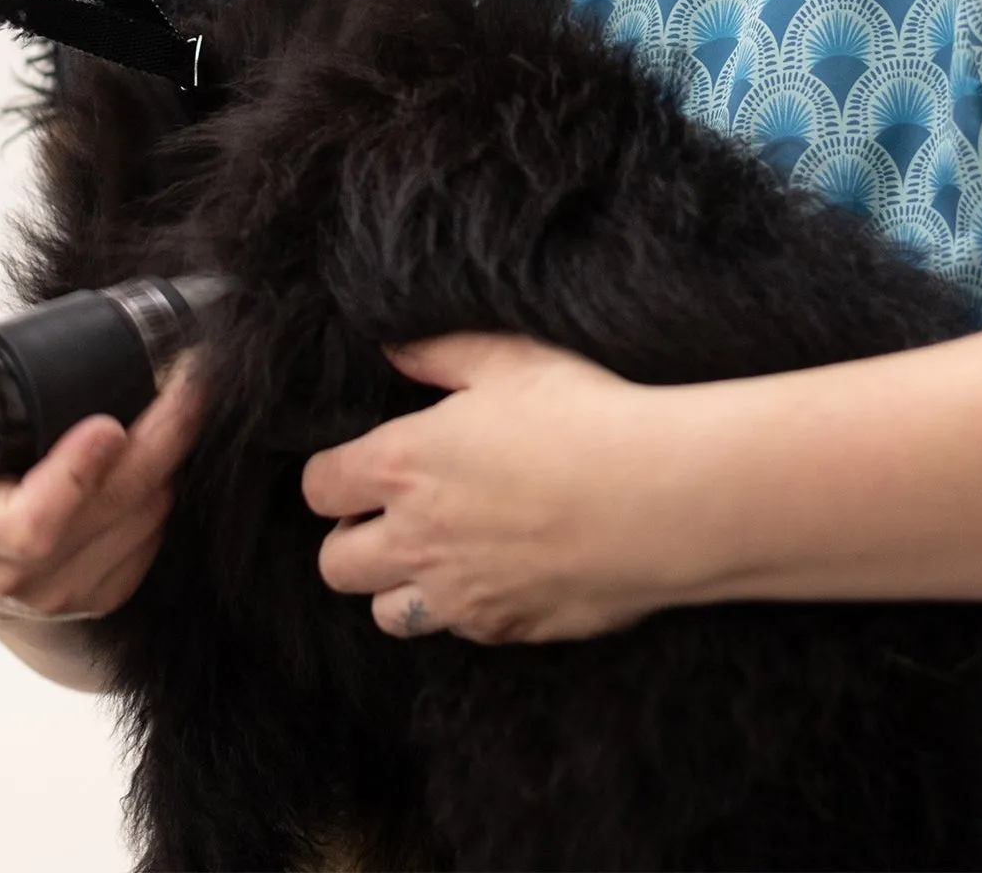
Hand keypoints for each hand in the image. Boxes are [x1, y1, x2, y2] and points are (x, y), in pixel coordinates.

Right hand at [0, 291, 202, 645]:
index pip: (32, 521)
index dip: (74, 476)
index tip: (107, 424)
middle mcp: (22, 574)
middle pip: (111, 506)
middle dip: (160, 437)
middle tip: (192, 379)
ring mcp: (68, 591)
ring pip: (145, 515)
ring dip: (170, 458)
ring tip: (182, 401)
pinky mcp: (107, 595)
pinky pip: (156, 535)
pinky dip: (166, 488)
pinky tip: (163, 451)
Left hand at [304, 333, 680, 645]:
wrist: (661, 499)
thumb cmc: (585, 416)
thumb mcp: (511, 358)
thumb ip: (440, 352)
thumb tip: (393, 349)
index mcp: (403, 466)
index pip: (320, 488)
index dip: (333, 477)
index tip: (360, 467)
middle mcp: (416, 540)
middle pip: (336, 565)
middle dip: (353, 540)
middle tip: (394, 514)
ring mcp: (458, 596)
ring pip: (386, 614)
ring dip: (399, 586)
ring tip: (438, 553)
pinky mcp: (505, 630)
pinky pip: (457, 632)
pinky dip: (463, 609)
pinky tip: (498, 571)